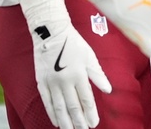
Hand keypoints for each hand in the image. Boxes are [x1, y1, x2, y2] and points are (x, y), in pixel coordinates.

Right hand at [19, 0, 110, 128]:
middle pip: (73, 106)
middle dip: (79, 121)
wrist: (50, 31)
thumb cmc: (72, 42)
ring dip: (66, 121)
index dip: (91, 113)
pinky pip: (47, 101)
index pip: (86, 99)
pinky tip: (57, 122)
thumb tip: (109, 90)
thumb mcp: (89, 56)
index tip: (94, 124)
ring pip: (59, 107)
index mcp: (78, 73)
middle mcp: (64, 80)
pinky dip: (52, 113)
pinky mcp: (41, 81)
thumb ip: (98, 74)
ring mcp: (52, 82)